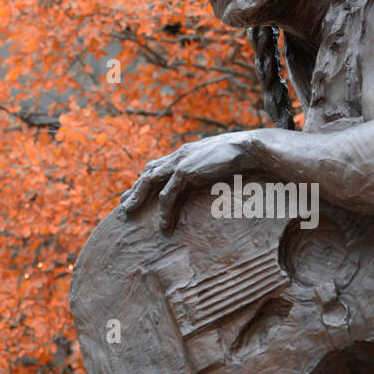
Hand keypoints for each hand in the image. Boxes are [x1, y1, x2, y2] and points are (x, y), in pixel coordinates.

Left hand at [120, 132, 251, 233]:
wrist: (249, 148)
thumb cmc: (240, 155)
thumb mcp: (218, 160)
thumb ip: (207, 166)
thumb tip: (210, 173)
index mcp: (186, 152)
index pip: (158, 164)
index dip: (146, 177)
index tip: (136, 189)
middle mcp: (179, 155)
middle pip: (149, 173)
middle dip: (135, 188)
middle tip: (123, 204)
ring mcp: (180, 162)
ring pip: (150, 181)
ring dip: (138, 197)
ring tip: (128, 213)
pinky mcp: (185, 172)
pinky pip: (168, 195)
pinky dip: (164, 211)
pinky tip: (163, 225)